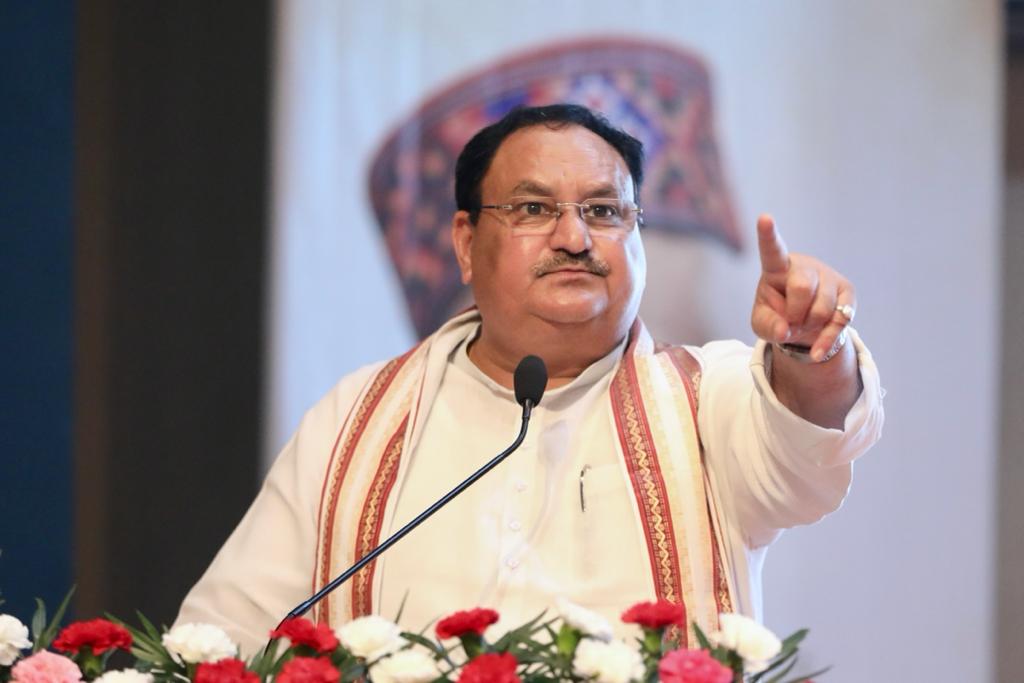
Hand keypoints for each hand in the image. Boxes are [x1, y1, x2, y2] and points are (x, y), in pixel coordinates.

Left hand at [751, 214, 854, 361]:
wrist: (804, 324)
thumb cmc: (777, 315)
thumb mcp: (763, 324)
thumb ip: (768, 326)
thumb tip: (785, 331)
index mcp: (777, 267)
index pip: (772, 250)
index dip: (768, 235)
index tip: (764, 218)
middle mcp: (805, 266)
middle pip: (802, 287)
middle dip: (794, 313)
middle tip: (790, 320)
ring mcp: (829, 276)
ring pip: (823, 308)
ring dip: (810, 326)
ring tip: (803, 323)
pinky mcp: (848, 291)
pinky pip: (841, 320)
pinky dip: (826, 340)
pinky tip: (816, 351)